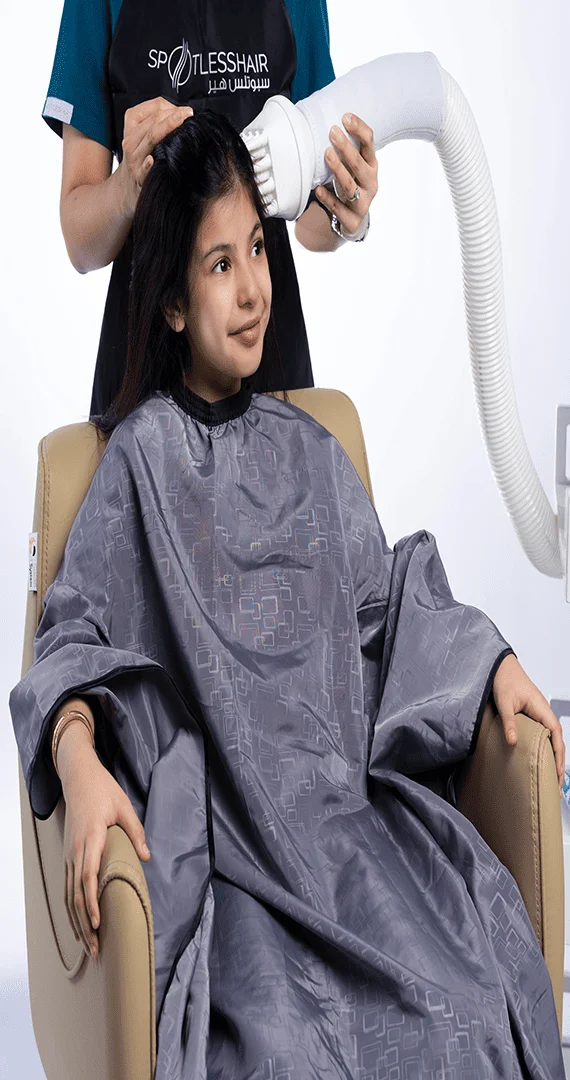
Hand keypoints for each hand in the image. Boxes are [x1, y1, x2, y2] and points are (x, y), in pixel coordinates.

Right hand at [58, 727, 150, 959]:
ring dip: (77, 922)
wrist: (79, 777)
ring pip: (68, 895)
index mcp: (90, 838)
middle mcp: (75, 850)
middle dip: (84, 924)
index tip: (98, 923)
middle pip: (75, 895)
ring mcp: (69, 854)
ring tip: (88, 945)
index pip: (87, 877)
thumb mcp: (124, 806)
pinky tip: (78, 924)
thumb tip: (147, 857)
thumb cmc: (103, 790)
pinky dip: (71, 909)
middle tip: (95, 949)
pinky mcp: (68, 855)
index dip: (91, 903)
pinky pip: (68, 887)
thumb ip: (135, 832)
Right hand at [118, 97, 193, 214]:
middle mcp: (131, 140)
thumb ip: (155, 123)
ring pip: (151, 137)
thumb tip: (180, 114)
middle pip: (153, 121)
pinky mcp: (138, 177)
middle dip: (174, 115)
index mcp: (132, 125)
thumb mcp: (140, 136)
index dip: (171, 106)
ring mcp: (134, 159)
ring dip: (168, 128)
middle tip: (190, 113)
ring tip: (183, 122)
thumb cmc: (137, 161)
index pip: (152, 108)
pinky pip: (144, 168)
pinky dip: (148, 163)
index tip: (186, 110)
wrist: (123, 189)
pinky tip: (154, 159)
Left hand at [314, 113, 377, 236]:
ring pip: (350, 186)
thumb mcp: (353, 167)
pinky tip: (318, 189)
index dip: (360, 130)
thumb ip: (345, 151)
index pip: (370, 145)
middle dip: (347, 147)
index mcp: (371, 166)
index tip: (346, 117)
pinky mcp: (352, 220)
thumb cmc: (351, 185)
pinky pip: (339, 208)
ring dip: (338, 169)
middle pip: (360, 164)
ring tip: (326, 154)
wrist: (354, 219)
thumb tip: (326, 125)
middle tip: (333, 132)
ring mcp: (363, 203)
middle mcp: (371, 183)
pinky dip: (327, 199)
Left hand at [493, 653, 564, 794]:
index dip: (559, 756)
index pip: (556, 735)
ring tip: (550, 779)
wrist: (500, 667)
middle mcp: (543, 713)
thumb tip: (514, 742)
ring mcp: (538, 715)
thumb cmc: (504, 680)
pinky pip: (542, 735)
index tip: (558, 774)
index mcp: (542, 709)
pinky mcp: (531, 716)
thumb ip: (509, 722)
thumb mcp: (504, 702)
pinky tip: (540, 761)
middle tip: (555, 786)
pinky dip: (544, 749)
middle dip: (558, 764)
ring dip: (552, 758)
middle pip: (557, 742)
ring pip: (551, 740)